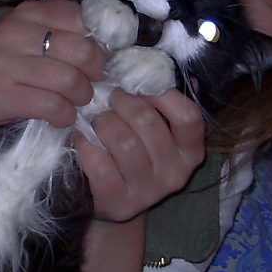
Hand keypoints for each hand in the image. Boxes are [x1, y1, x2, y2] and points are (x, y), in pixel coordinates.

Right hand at [0, 0, 105, 134]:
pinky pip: (51, 106)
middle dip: (96, 72)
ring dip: (82, 97)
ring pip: (69, 80)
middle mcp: (16, 33)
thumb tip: (80, 1)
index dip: (100, 41)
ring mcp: (6, 64)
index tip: (101, 59)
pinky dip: (65, 115)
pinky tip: (62, 117)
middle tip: (92, 84)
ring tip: (76, 102)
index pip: (80, 18)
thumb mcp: (19, 31)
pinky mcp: (2, 96)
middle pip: (81, 51)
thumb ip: (50, 16)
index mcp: (26, 14)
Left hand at [74, 87, 205, 222]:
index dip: (162, 95)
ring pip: (125, 144)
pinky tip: (81, 139)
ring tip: (95, 118)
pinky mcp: (121, 203)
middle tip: (108, 97)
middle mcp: (175, 173)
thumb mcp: (154, 131)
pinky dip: (87, 147)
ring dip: (103, 123)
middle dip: (122, 103)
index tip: (139, 86)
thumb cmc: (135, 153)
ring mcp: (149, 192)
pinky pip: (102, 167)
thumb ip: (155, 105)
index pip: (188, 116)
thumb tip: (142, 68)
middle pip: (148, 124)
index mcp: (190, 151)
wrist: (114, 200)